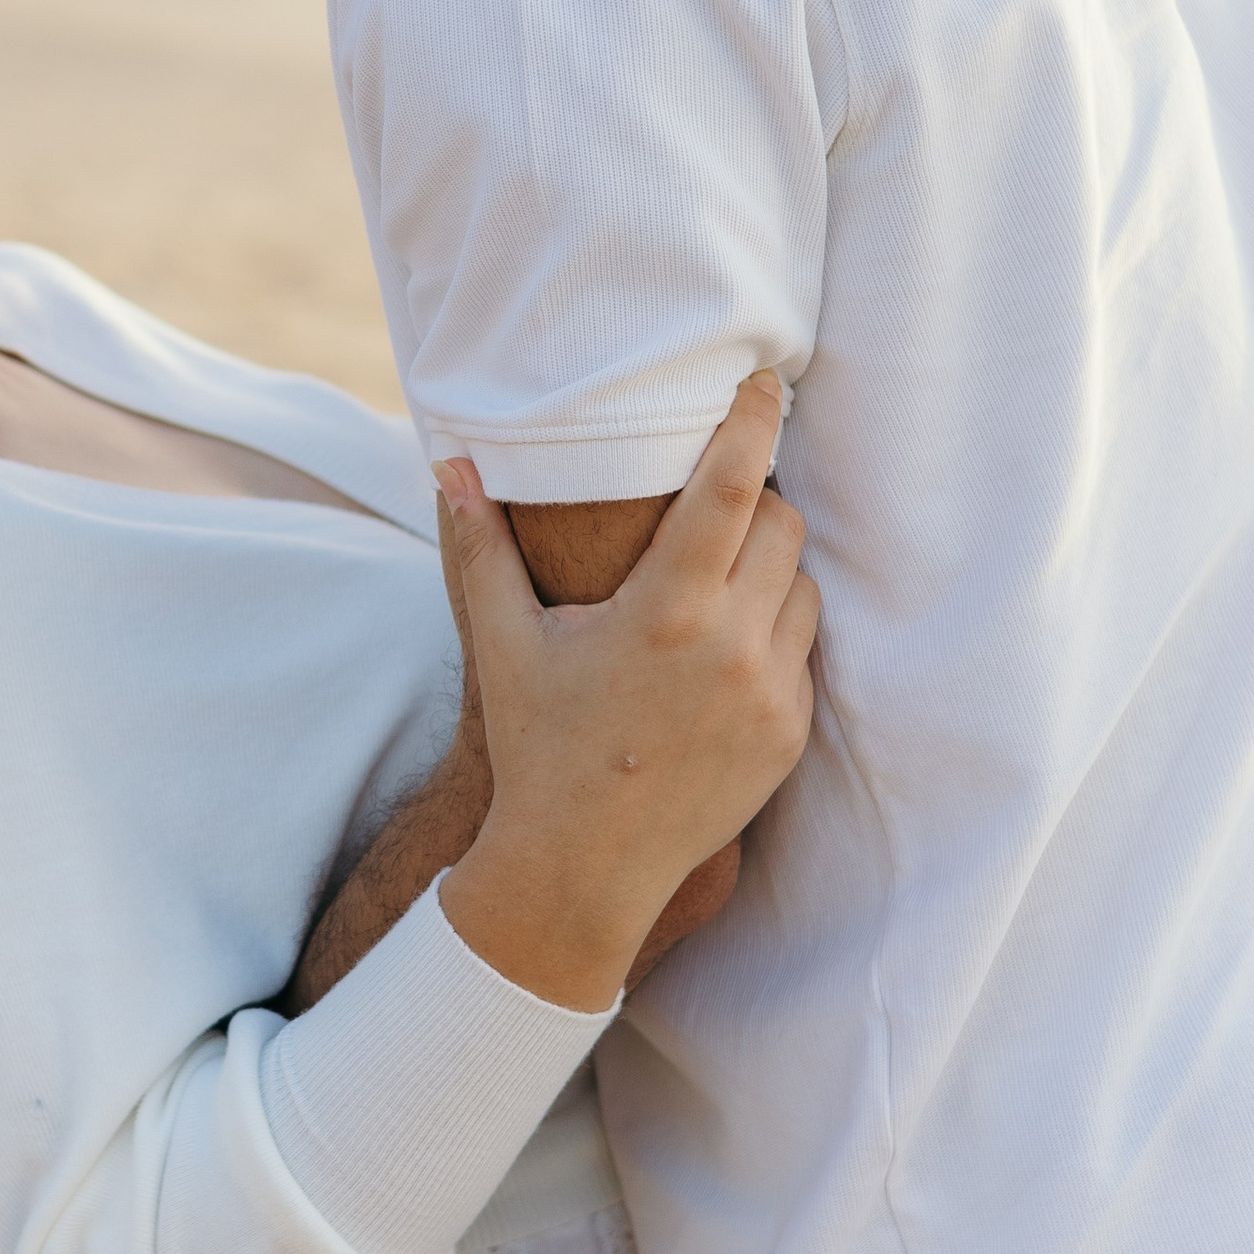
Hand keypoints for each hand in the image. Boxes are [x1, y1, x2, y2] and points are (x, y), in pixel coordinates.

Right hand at [436, 376, 817, 1009]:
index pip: (734, 485)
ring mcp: (770, 695)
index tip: (761, 385)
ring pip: (803, 585)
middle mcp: (732, 647)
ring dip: (769, 568)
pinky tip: (719, 651)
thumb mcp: (504, 644)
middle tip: (710, 505)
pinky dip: (772, 632)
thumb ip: (479, 545)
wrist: (581, 869)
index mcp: (667, 611)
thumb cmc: (537, 748)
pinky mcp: (790, 734)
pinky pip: (803, 650)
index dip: (753, 422)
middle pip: (781, 525)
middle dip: (753, 501)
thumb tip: (451, 462)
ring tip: (712, 583)